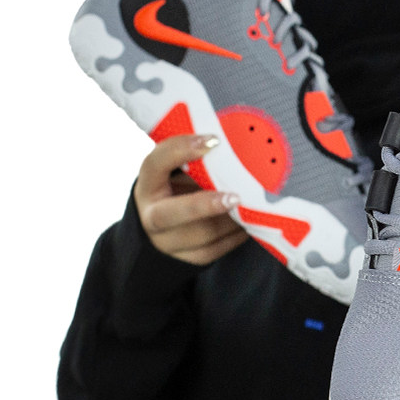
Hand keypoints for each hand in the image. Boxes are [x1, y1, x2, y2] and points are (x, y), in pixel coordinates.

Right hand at [134, 134, 248, 265]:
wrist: (161, 230)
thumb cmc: (177, 190)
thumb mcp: (177, 173)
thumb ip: (197, 163)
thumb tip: (236, 148)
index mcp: (148, 185)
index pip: (155, 164)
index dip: (181, 150)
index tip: (214, 140)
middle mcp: (150, 216)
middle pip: (172, 213)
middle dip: (205, 205)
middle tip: (235, 197)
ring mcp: (167, 242)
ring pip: (202, 234)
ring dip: (231, 220)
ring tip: (251, 206)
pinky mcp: (187, 259)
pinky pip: (216, 250)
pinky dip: (236, 235)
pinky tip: (249, 222)